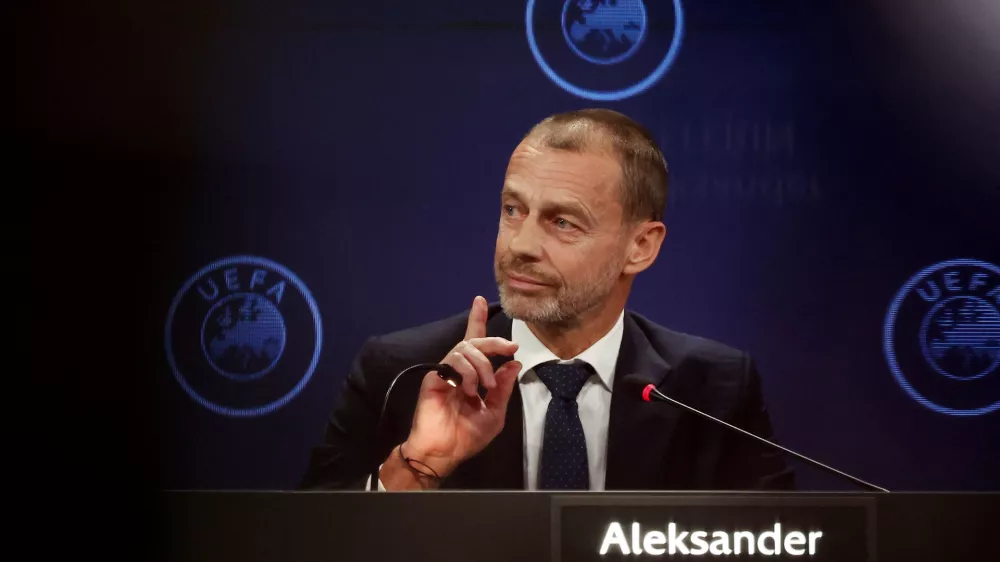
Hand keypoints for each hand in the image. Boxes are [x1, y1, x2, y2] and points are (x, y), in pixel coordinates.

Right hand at [402, 296, 520, 477]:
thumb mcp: (494, 413)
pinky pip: (452, 362)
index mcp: (472, 376)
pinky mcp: (434, 377)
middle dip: (494, 341)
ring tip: (484, 388)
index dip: (478, 320)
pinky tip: (469, 390)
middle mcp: (458, 370)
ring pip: (466, 349)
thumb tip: (513, 364)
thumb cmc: (466, 437)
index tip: (481, 301)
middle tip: (509, 350)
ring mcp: (445, 372)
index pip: (476, 343)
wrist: (443, 453)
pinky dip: (467, 373)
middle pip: (474, 340)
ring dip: (482, 365)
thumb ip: (503, 388)